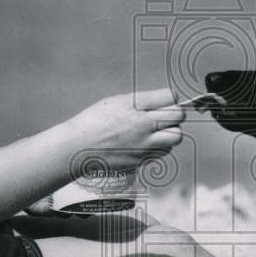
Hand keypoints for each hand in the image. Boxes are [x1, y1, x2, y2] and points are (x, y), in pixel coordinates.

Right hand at [64, 88, 184, 170]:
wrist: (77, 148)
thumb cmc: (93, 122)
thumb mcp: (116, 101)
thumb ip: (142, 101)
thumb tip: (166, 101)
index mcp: (134, 105)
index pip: (171, 97)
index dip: (170, 98)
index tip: (165, 101)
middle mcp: (142, 124)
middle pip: (178, 116)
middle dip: (175, 114)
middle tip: (164, 116)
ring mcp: (143, 144)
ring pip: (176, 136)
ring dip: (170, 132)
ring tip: (157, 131)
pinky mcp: (142, 159)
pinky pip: (163, 151)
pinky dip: (160, 146)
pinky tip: (147, 143)